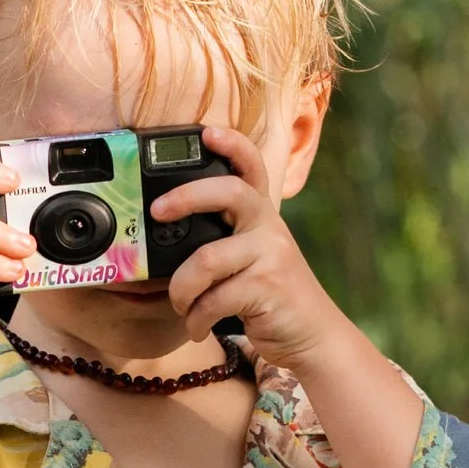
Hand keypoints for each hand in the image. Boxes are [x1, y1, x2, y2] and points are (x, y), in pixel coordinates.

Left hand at [152, 127, 347, 376]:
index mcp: (261, 213)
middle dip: (185, 197)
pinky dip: (196, 318)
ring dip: (181, 289)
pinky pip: (214, 298)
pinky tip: (197, 327)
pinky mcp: (268, 286)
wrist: (312, 335)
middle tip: (156, 211)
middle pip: (227, 192)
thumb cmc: (269, 295)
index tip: (205, 132)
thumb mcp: (251, 257)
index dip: (231, 144)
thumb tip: (164, 235)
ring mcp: (271, 254)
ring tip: (181, 304)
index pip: (251, 166)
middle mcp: (269, 226)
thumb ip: (222, 239)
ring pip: (206, 259)